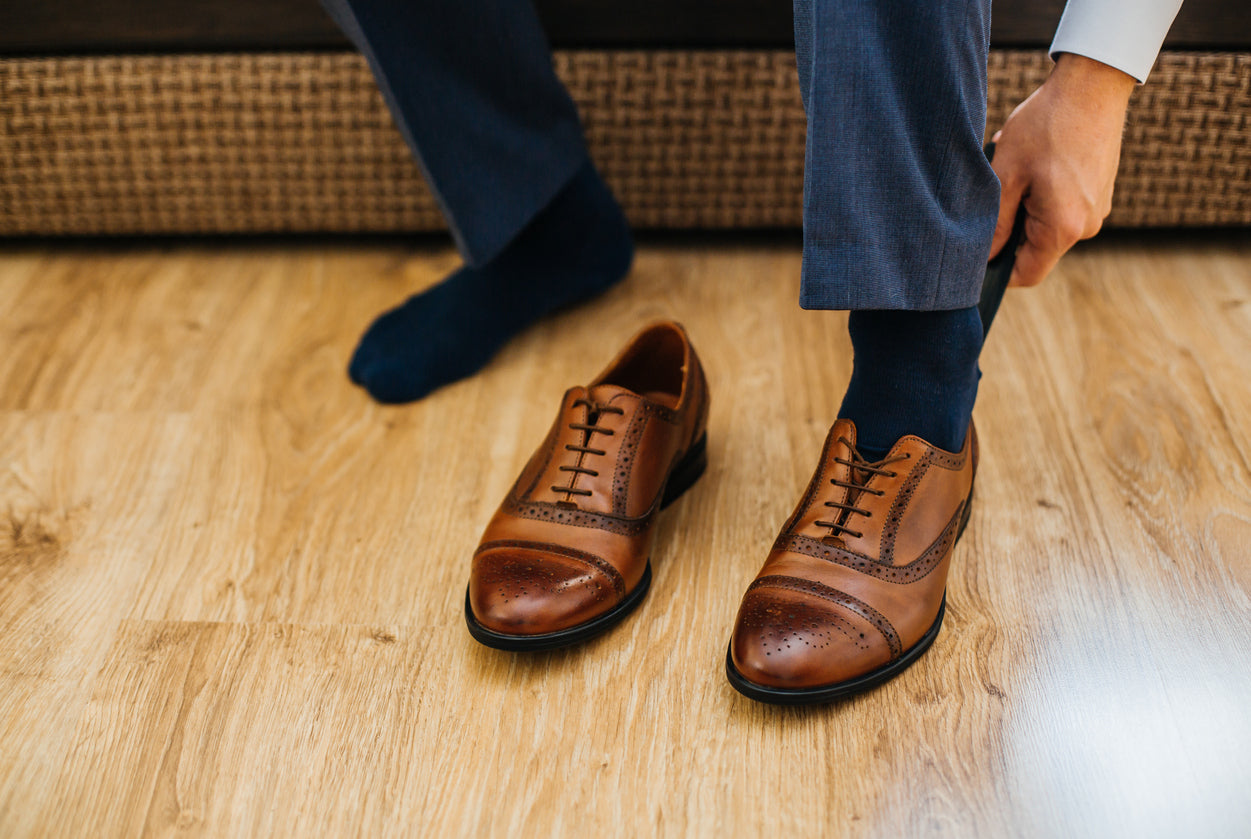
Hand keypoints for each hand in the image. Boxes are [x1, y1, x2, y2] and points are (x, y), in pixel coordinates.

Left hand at [989, 53, 1136, 286]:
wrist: (1093, 84)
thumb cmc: (1046, 126)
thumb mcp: (1006, 175)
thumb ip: (995, 224)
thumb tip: (983, 258)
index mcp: (1064, 228)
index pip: (1026, 274)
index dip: (998, 272)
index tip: (975, 255)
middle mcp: (1087, 225)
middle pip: (1036, 250)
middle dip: (1010, 230)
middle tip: (996, 194)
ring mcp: (1098, 208)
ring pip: (1048, 226)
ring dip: (1025, 207)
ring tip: (1017, 171)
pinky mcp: (1100, 192)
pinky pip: (1063, 207)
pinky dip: (1043, 194)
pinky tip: (1035, 163)